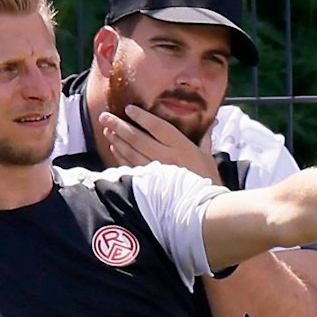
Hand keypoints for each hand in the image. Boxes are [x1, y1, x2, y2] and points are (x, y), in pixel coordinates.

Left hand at [100, 105, 219, 181]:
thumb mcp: (208, 156)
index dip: (141, 116)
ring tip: (107, 131)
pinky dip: (120, 157)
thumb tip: (211, 121)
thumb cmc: (208, 180)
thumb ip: (205, 137)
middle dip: (119, 126)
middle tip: (105, 116)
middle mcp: (167, 157)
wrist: (205, 207)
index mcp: (182, 147)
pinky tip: (115, 149)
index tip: (128, 108)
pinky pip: (131, 167)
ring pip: (131, 152)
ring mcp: (157, 170)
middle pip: (138, 138)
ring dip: (117, 140)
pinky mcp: (150, 183)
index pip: (157, 126)